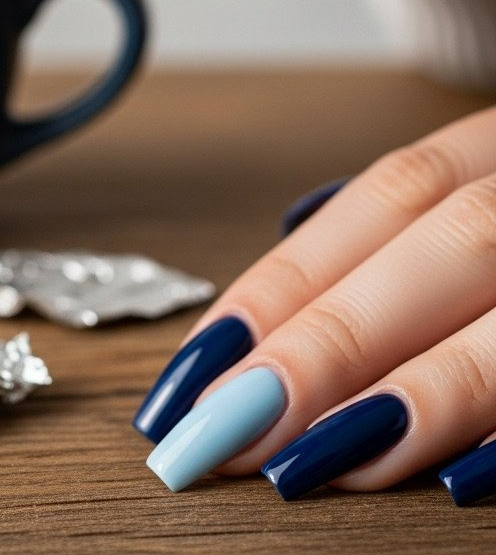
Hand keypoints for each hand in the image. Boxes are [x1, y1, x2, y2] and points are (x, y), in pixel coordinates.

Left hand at [134, 108, 495, 499]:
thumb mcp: (474, 185)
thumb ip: (388, 234)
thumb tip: (252, 322)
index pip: (388, 197)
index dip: (287, 283)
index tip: (198, 368)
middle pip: (446, 245)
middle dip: (329, 342)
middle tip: (228, 428)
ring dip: (409, 397)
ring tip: (307, 462)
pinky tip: (450, 481)